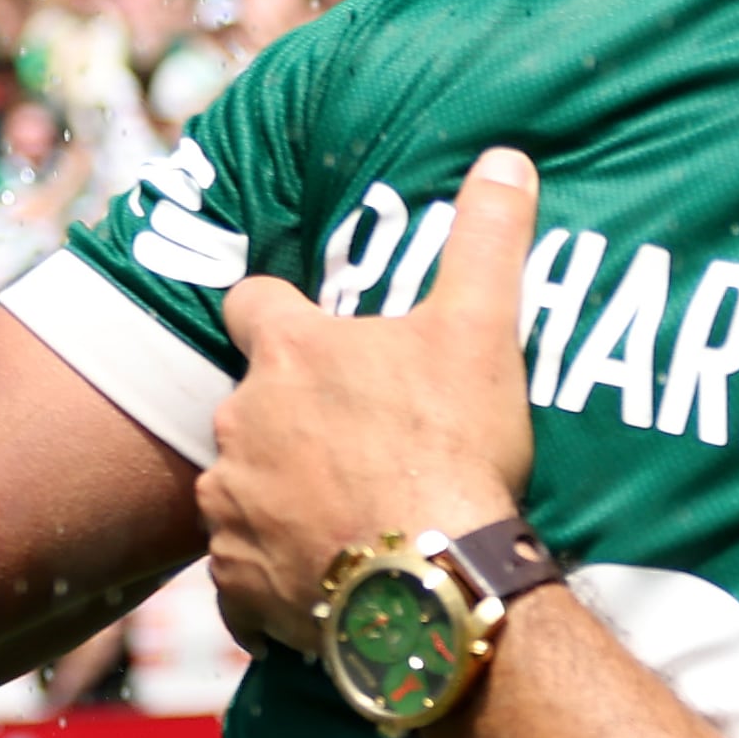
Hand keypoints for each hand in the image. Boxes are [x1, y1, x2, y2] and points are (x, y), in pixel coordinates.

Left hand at [195, 148, 546, 661]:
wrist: (431, 580)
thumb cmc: (452, 447)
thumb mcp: (481, 330)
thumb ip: (488, 239)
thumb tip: (508, 155)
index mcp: (289, 354)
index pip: (252, 304)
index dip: (281, 316)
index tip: (317, 338)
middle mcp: (240, 421)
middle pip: (252, 405)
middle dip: (291, 420)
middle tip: (359, 444)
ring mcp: (230, 505)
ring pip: (242, 488)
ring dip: (279, 498)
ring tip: (349, 518)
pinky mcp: (235, 582)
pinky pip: (243, 575)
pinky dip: (274, 576)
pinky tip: (329, 581)